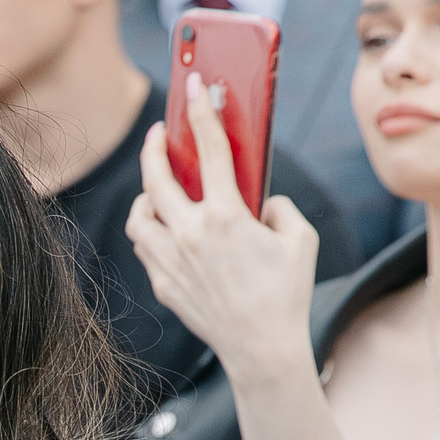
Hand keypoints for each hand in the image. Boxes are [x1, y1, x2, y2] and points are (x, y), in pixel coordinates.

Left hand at [124, 73, 323, 389]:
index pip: (209, 151)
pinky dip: (152, 230)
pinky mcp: (163, 283)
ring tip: (158, 188)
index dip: (202, 114)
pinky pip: (146, 246)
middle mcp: (190, 235)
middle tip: (160, 133)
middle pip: (156, 177)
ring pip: (140, 215)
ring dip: (147, 195)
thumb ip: (279, 208)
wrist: (261, 349)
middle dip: (155, 146)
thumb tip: (260, 201)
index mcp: (227, 217)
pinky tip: (165, 228)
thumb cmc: (286, 293)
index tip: (196, 89)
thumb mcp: (299, 239)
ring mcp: (171, 260)